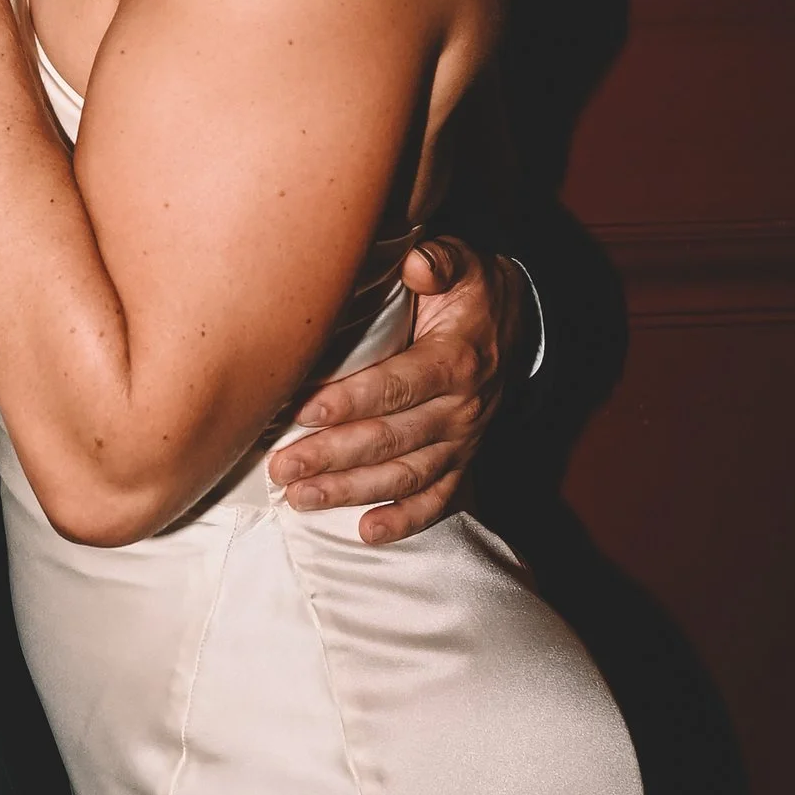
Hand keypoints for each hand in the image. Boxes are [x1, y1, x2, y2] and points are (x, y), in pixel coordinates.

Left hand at [267, 235, 522, 546]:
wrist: (512, 321)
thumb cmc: (468, 291)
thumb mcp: (462, 262)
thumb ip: (440, 261)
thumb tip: (417, 263)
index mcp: (454, 360)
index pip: (397, 387)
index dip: (350, 402)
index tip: (303, 412)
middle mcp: (462, 408)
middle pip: (392, 439)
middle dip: (333, 456)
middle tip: (282, 466)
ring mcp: (463, 440)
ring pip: (405, 476)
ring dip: (352, 492)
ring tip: (301, 499)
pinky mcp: (463, 460)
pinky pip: (439, 499)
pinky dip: (405, 520)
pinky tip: (366, 533)